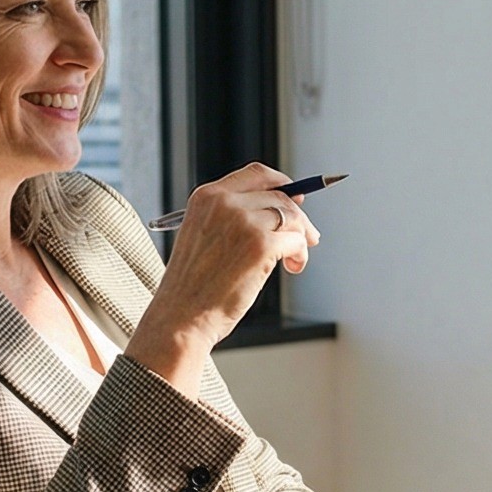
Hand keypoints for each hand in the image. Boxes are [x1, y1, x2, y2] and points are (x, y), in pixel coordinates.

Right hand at [127, 164, 320, 391]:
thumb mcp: (204, 236)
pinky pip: (297, 241)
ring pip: (292, 218)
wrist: (182, 317)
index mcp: (207, 197)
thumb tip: (286, 208)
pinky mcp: (261, 245)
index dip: (282, 184)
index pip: (256, 174)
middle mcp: (225, 203)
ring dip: (300, 240)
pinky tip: (292, 268)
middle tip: (309, 238)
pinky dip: (300, 255)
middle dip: (299, 218)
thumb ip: (234, 217)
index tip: (296, 200)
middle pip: (280, 196)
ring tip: (293, 260)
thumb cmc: (195, 286)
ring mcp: (244, 222)